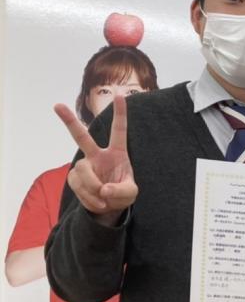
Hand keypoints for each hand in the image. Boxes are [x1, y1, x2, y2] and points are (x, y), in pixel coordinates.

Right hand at [54, 96, 135, 225]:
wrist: (108, 206)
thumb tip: (104, 190)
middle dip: (69, 121)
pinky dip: (90, 199)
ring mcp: (84, 166)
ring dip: (94, 189)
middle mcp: (98, 155)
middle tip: (57, 105)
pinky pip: (79, 187)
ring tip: (104, 199)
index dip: (120, 114)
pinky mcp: (74, 178)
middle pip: (81, 137)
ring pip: (83, 172)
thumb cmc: (122, 193)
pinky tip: (98, 202)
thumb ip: (122, 191)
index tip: (121, 95)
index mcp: (117, 153)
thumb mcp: (130, 193)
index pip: (119, 131)